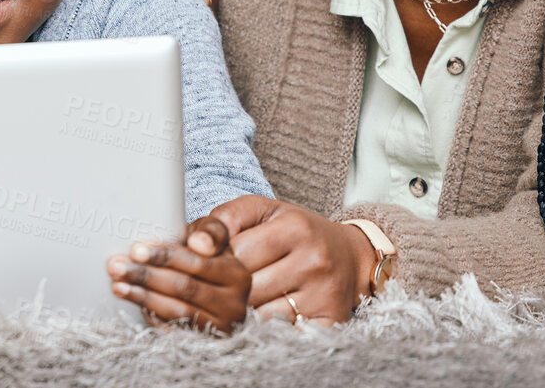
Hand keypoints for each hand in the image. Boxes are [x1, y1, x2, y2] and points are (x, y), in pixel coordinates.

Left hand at [107, 217, 250, 333]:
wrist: (217, 294)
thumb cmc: (207, 260)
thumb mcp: (212, 239)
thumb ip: (209, 232)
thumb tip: (198, 243)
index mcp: (236, 275)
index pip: (196, 263)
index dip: (164, 256)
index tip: (136, 249)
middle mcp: (233, 304)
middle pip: (184, 288)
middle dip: (146, 275)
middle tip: (116, 266)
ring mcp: (220, 327)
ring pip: (177, 312)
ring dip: (143, 297)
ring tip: (118, 285)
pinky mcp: (205, 344)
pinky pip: (174, 331)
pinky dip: (152, 316)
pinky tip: (135, 303)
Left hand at [211, 195, 377, 324]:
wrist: (350, 255)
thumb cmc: (295, 231)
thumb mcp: (261, 211)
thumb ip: (222, 219)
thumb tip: (194, 243)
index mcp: (295, 228)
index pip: (235, 251)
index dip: (215, 259)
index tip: (209, 260)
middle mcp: (313, 261)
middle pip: (245, 286)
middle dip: (224, 287)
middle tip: (219, 283)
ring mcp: (323, 294)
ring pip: (258, 313)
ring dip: (240, 310)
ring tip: (238, 298)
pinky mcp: (329, 321)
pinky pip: (279, 333)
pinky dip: (262, 327)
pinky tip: (259, 314)